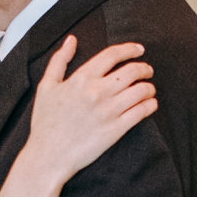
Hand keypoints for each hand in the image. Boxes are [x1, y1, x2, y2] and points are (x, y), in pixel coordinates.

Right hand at [23, 37, 156, 182]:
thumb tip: (71, 40)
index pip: (112, 55)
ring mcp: (108, 111)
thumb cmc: (45, 122)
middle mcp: (97, 92)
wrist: (48, 155)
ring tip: (149, 89)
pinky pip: (142, 111)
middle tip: (147, 70)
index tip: (138, 49)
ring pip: (141, 90)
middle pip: (132, 71)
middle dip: (144, 68)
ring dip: (149, 87)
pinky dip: (150, 105)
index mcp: (81, 79)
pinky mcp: (116, 129)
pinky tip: (150, 104)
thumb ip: (59, 60)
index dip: (129, 49)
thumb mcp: (46, 87)